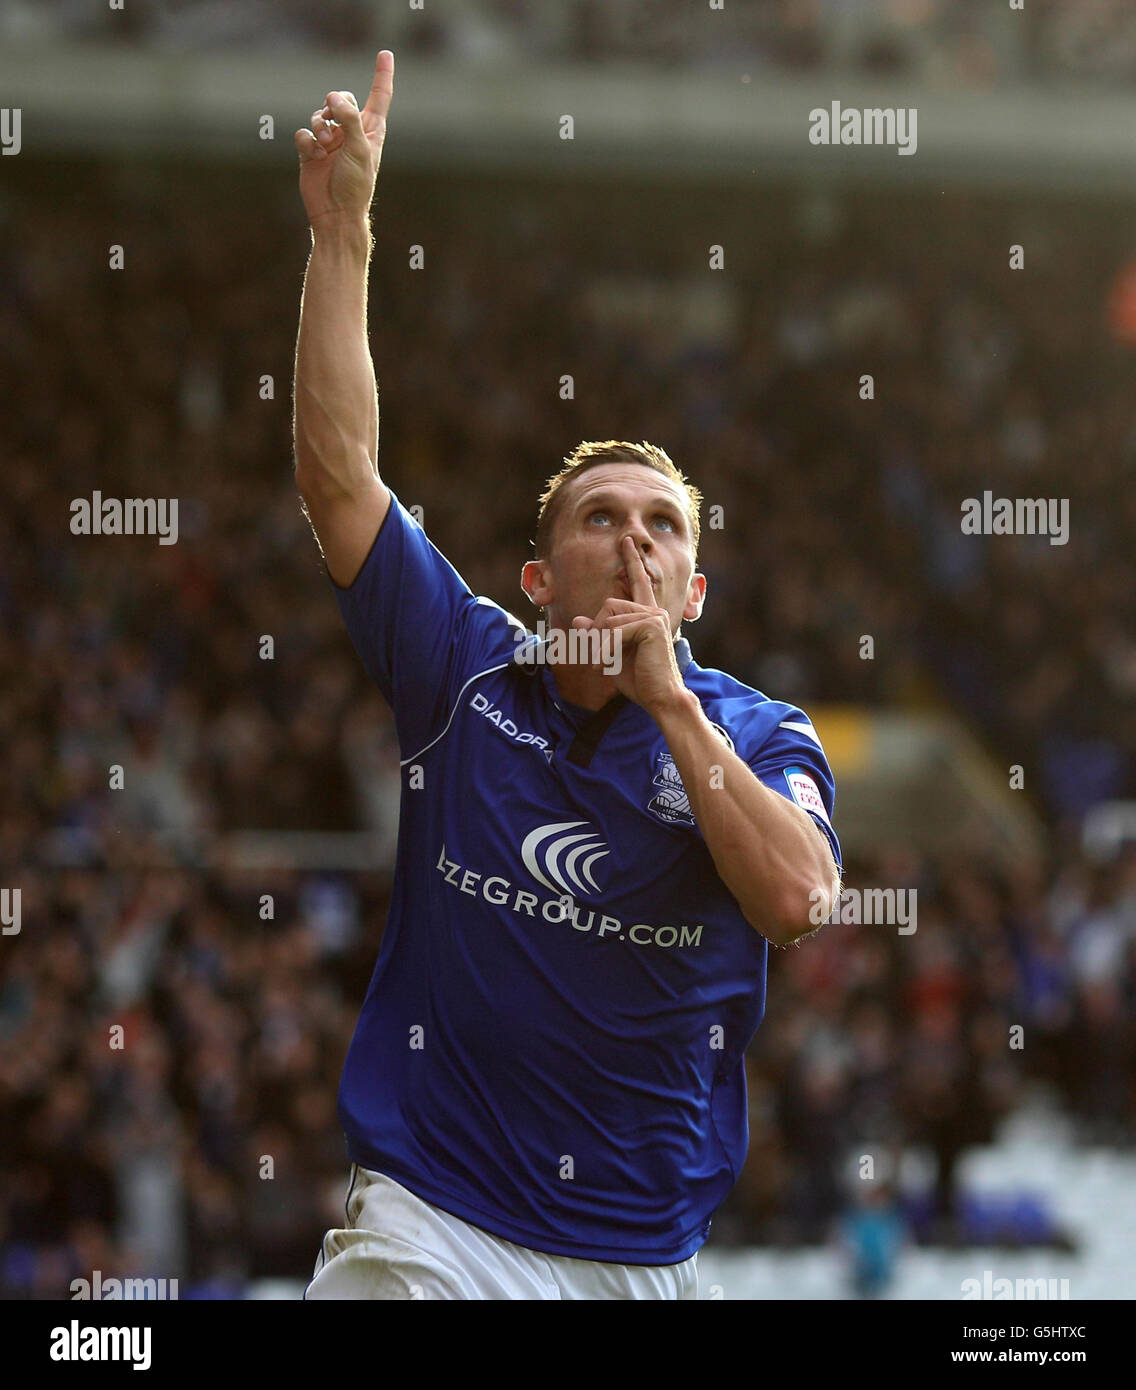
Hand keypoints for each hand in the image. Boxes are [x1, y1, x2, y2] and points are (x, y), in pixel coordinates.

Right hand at [295, 50, 393, 228]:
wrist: (335, 214)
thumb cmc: (355, 185)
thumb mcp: (360, 149)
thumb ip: (349, 118)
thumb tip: (332, 97)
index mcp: (371, 130)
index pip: (379, 97)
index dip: (382, 75)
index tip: (385, 54)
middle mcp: (351, 132)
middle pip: (341, 98)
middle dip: (336, 105)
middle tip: (335, 123)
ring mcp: (330, 141)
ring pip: (320, 113)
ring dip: (320, 125)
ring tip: (325, 145)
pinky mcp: (311, 151)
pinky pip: (303, 132)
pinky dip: (307, 142)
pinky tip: (315, 156)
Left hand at [571, 536, 688, 715]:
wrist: (659, 698)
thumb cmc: (639, 680)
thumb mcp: (610, 655)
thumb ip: (597, 636)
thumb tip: (577, 621)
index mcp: (647, 615)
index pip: (638, 582)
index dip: (631, 560)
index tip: (626, 541)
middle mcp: (654, 611)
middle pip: (608, 606)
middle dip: (597, 632)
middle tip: (599, 658)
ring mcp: (654, 617)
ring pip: (609, 618)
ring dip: (600, 645)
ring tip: (605, 664)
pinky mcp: (651, 626)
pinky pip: (615, 630)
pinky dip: (605, 649)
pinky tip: (607, 664)